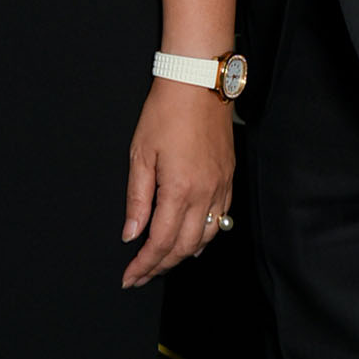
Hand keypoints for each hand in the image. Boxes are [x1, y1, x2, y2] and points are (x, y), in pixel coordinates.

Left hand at [121, 78, 235, 288]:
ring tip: (162, 261)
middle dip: (161, 266)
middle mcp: (205, 193)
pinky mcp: (229, 177)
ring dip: (183, 255)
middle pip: (185, 247)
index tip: (129, 277)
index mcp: (180, 189)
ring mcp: (221, 186)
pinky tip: (193, 240)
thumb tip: (131, 234)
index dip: (144, 264)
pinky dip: (205, 237)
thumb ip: (137, 199)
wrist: (198, 81)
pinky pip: (220, 219)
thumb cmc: (166, 110)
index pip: (161, 242)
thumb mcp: (140, 153)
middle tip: (141, 274)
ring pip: (205, 238)